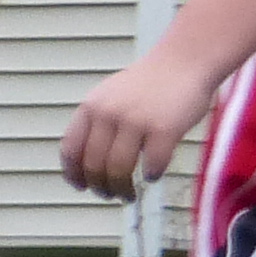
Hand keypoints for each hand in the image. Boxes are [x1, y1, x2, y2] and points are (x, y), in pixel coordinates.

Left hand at [61, 57, 213, 198]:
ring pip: (119, 171)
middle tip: (111, 195)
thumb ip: (97, 124)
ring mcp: (136, 121)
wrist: (184, 61)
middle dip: (101, 188)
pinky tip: (153, 173)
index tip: (81, 186)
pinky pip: (152, 166)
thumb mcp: (110, 96)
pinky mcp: (163, 129)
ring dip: (123, 190)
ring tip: (129, 194)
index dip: (73, 174)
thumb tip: (87, 166)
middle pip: (94, 166)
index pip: (70, 149)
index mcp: (91, 106)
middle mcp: (108, 113)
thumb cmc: (150, 83)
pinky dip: (151, 175)